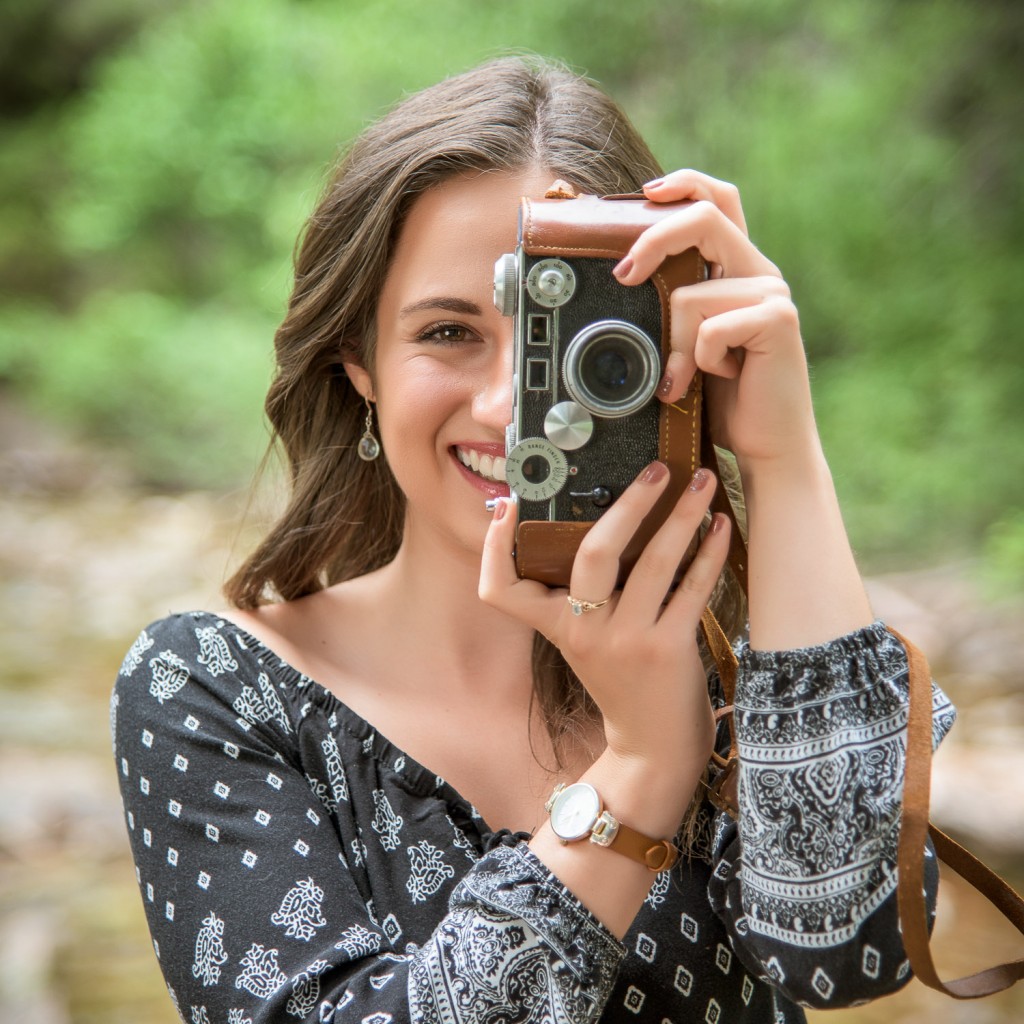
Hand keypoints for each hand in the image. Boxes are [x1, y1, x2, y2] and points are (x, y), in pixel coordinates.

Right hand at [478, 463, 729, 775]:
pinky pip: (691, 588)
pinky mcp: (667, 650)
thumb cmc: (625, 684)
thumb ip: (587, 597)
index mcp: (557, 627)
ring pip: (652, 562)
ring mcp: (625, 642)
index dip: (493, 548)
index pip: (502, 591)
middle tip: (655, 469)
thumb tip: (610, 527)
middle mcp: (584, 632)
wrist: (653, 748)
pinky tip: (720, 526)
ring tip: (699, 480)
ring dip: (682, 515)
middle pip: (592, 553)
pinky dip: (708, 553)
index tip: (506, 506)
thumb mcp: (589, 643)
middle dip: (628, 504)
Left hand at [614, 169, 818, 470]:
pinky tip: (721, 379)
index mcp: (739, 270)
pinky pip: (709, 327)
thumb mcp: (687, 345)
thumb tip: (624, 276)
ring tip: (683, 380)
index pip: (720, 201)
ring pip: (690, 294)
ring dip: (674, 346)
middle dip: (653, 240)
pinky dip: (699, 361)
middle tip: (623, 276)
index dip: (685, 183)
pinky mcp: (778, 320)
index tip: (645, 194)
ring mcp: (772, 294)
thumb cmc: (724, 400)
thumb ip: (673, 307)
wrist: (769, 446)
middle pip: (703, 218)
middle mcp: (760, 273)